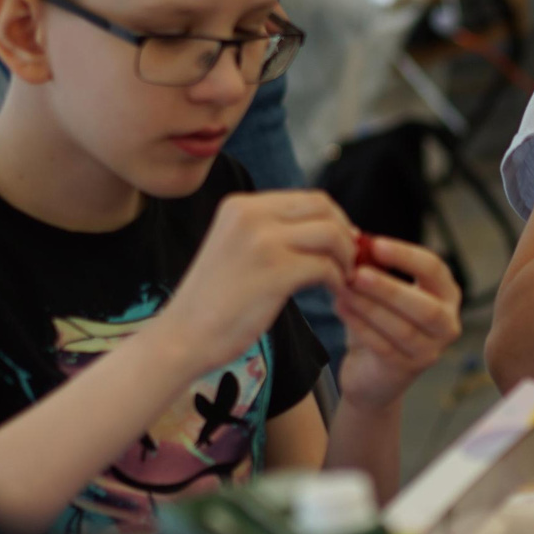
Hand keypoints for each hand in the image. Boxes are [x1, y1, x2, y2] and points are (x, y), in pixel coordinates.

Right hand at [157, 190, 357, 374]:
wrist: (183, 336)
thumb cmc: (215, 300)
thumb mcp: (238, 247)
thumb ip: (272, 231)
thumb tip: (329, 225)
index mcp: (240, 205)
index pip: (309, 198)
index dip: (336, 219)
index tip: (343, 243)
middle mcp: (250, 214)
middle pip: (324, 208)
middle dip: (346, 233)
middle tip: (351, 260)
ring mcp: (263, 241)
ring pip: (331, 234)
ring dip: (347, 257)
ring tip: (343, 278)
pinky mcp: (275, 272)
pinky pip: (326, 266)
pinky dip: (338, 279)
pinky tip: (334, 292)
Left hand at [336, 236, 463, 407]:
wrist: (372, 371)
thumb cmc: (380, 322)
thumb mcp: (381, 290)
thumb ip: (373, 266)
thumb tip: (352, 236)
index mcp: (446, 294)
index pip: (434, 269)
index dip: (405, 256)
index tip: (374, 244)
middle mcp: (447, 324)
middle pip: (424, 305)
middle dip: (389, 288)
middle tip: (357, 273)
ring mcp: (431, 351)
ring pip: (403, 329)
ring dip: (370, 307)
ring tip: (344, 290)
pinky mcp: (408, 370)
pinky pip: (385, 347)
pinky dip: (361, 326)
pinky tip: (342, 308)